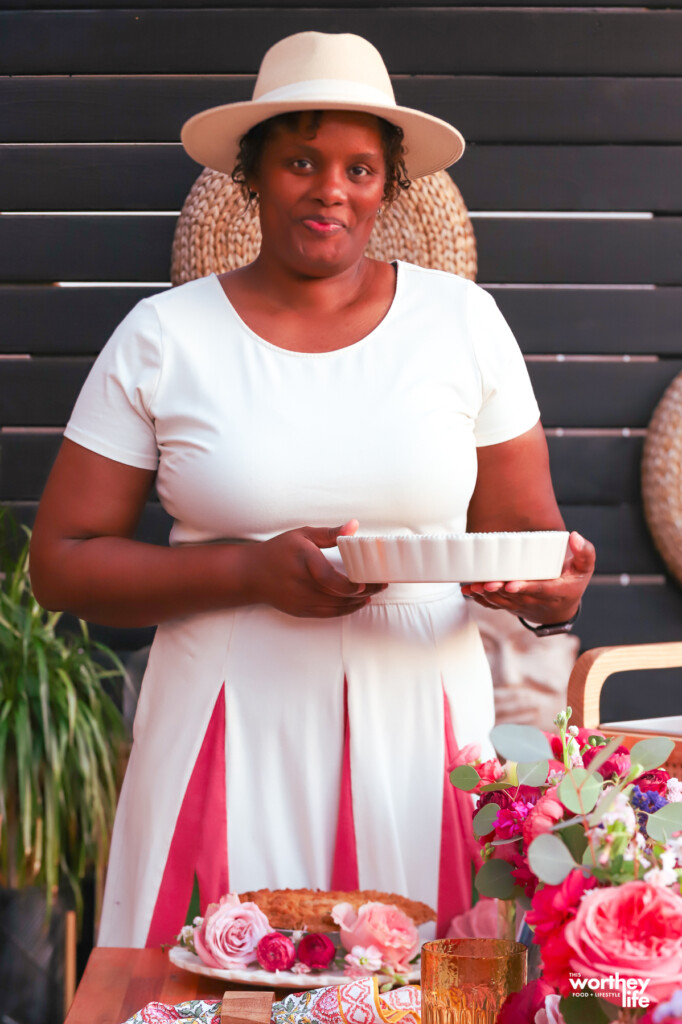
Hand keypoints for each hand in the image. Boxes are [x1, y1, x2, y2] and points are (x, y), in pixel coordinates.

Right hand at [247, 519, 386, 617]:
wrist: (251, 574)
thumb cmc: (278, 551)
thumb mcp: (302, 535)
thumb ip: (330, 533)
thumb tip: (354, 525)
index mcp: (303, 560)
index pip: (328, 578)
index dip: (349, 585)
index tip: (365, 583)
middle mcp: (301, 583)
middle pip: (338, 594)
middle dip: (364, 591)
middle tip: (382, 583)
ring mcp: (300, 600)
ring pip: (336, 606)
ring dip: (358, 601)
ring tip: (375, 591)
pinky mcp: (300, 611)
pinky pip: (328, 614)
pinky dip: (346, 609)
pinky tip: (358, 602)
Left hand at [460, 531, 594, 624]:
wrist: (562, 609)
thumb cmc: (572, 583)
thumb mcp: (584, 569)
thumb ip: (585, 552)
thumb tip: (575, 536)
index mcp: (556, 591)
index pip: (540, 589)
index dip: (525, 587)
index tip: (512, 584)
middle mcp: (537, 601)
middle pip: (516, 596)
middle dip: (499, 591)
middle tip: (485, 583)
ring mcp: (523, 606)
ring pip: (503, 602)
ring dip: (487, 595)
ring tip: (473, 586)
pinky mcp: (511, 607)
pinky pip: (495, 605)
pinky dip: (481, 599)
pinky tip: (469, 591)